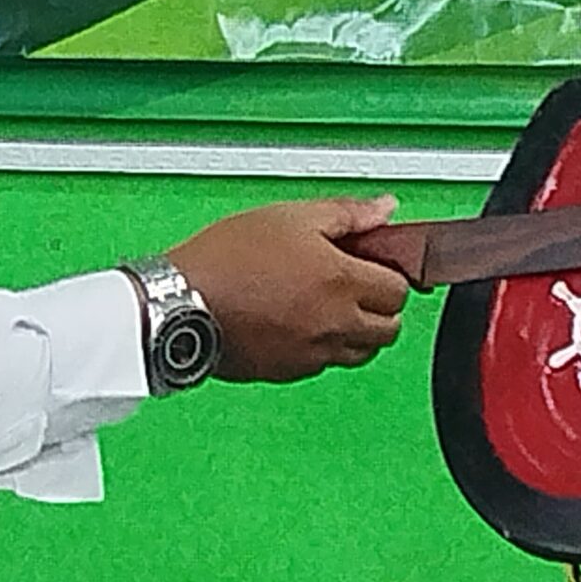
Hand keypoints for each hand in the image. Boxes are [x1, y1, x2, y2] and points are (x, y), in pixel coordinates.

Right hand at [168, 196, 408, 382]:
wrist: (180, 303)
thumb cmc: (226, 259)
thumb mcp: (291, 216)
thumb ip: (347, 214)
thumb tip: (384, 209)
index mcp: (342, 282)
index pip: (400, 291)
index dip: (389, 273)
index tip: (372, 262)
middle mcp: (335, 324)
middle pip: (390, 329)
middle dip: (380, 306)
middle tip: (356, 283)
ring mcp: (313, 354)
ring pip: (362, 353)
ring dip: (357, 331)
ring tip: (328, 303)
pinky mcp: (289, 372)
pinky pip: (325, 364)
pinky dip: (324, 347)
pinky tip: (300, 322)